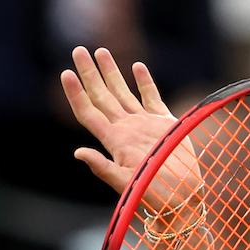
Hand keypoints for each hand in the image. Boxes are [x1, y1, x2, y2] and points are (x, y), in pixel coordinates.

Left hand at [61, 47, 200, 202]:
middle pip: (102, 95)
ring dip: (111, 72)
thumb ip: (102, 167)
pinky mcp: (164, 123)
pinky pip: (151, 97)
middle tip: (78, 50)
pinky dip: (144, 81)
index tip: (65, 73)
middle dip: (89, 73)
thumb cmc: (154, 195)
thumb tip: (78, 152)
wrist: (183, 198)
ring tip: (100, 51)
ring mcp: (143, 124)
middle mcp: (125, 129)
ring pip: (122, 92)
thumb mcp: (125, 183)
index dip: (76, 93)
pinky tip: (136, 66)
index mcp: (114, 141)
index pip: (88, 112)